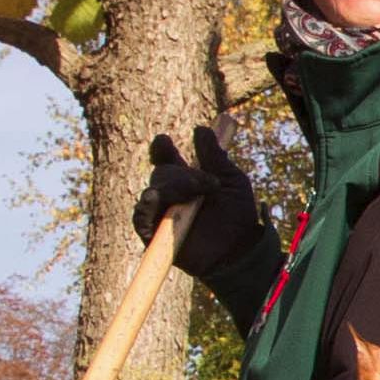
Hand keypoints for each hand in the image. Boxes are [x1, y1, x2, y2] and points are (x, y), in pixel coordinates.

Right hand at [137, 125, 278, 290]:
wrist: (239, 250)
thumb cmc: (238, 216)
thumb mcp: (231, 180)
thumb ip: (215, 156)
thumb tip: (201, 129)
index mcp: (187, 180)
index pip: (166, 159)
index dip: (162, 148)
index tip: (164, 141)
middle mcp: (172, 195)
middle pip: (162, 173)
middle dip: (183, 175)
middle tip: (209, 184)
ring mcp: (162, 214)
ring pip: (154, 191)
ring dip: (173, 188)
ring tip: (193, 194)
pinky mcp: (155, 235)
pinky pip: (140, 217)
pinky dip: (145, 207)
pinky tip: (152, 198)